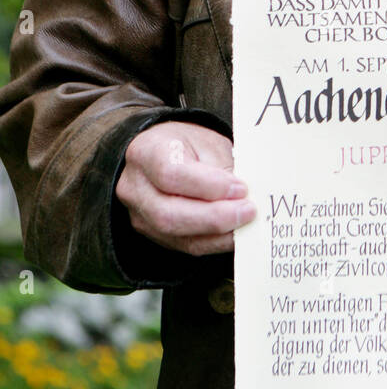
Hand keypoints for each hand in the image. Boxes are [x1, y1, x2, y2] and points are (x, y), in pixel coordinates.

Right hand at [115, 121, 253, 256]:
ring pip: (176, 234)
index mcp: (147, 151)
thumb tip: (248, 196)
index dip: (209, 186)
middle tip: (248, 211)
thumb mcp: (208, 143)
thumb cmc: (188, 146)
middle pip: (169, 213)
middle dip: (215, 217)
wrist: (163, 155)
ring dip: (217, 233)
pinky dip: (214, 242)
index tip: (240, 188)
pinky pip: (184, 245)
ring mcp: (139, 214)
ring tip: (245, 223)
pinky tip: (234, 234)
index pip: (172, 174)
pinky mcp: (153, 234)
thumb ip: (224, 169)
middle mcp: (135, 186)